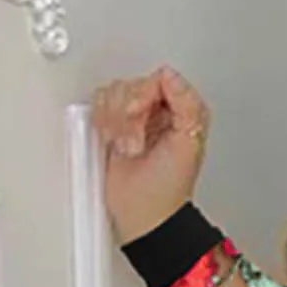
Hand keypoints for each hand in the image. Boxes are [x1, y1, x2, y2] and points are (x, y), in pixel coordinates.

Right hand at [91, 65, 209, 244]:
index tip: (143, 117)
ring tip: (127, 148)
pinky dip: (102, 123)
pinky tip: (113, 142)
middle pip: (131, 84)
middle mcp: (157, 108)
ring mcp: (132, 115)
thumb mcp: (189, 143)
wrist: (142, 211)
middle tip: (136, 143)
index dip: (145, 96)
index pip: (158, 79)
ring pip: (113, 93)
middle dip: (128, 115)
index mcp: (180, 110)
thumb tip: (170, 75)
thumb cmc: (168, 186)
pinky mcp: (111, 123)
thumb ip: (188, 105)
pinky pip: (98, 104)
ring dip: (115, 123)